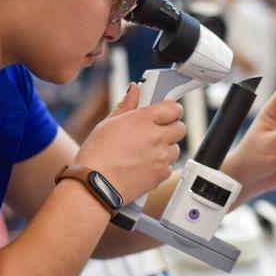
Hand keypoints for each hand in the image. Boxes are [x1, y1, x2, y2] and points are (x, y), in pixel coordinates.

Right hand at [74, 84, 185, 202]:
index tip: (165, 113)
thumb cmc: (97, 156)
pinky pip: (169, 166)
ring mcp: (161, 157)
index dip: (170, 110)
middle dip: (170, 128)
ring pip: (176, 148)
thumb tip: (134, 90)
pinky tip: (143, 165)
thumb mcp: (108, 123)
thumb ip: (126, 105)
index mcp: (144, 120)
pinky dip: (160, 166)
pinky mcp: (162, 175)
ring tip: (145, 152)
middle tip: (155, 132)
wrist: (96, 185)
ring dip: (166, 148)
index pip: (174, 108)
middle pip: (180, 128)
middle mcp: (157, 137)